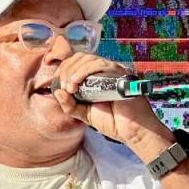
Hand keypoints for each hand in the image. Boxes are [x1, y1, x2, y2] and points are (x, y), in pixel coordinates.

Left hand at [51, 53, 172, 161]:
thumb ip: (70, 105)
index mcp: (95, 77)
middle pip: (79, 57)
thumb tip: (57, 92)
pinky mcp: (120, 73)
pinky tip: (77, 83)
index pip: (76, 63)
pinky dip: (84, 71)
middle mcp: (103, 71)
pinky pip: (99, 65)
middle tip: (65, 88)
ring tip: (70, 88)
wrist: (132, 131)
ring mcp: (112, 70)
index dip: (64, 70)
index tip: (60, 86)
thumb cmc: (113, 122)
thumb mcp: (84, 114)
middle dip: (66, 70)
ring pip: (88, 59)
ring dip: (73, 71)